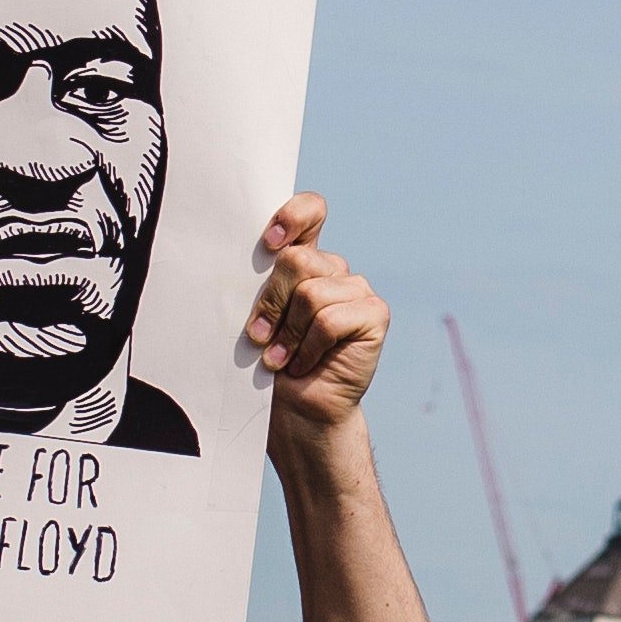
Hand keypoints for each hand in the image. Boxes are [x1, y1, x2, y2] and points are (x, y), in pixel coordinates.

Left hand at [246, 195, 387, 437]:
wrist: (297, 411)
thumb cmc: (270, 364)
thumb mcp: (258, 316)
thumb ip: (261, 283)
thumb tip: (246, 255)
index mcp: (306, 260)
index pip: (312, 211)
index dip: (294, 216)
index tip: (270, 243)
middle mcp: (334, 270)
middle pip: (298, 259)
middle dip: (271, 301)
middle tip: (259, 337)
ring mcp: (357, 290)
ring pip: (311, 294)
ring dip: (288, 334)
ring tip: (281, 359)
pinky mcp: (374, 314)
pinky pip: (331, 319)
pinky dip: (310, 347)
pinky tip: (306, 364)